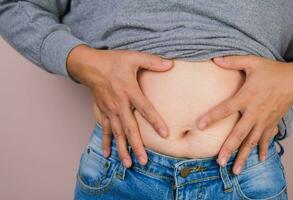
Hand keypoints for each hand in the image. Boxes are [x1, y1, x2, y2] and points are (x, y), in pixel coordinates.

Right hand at [67, 44, 173, 167]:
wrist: (89, 65)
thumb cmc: (112, 61)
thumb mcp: (133, 57)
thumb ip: (153, 61)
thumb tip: (171, 64)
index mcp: (129, 90)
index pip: (145, 109)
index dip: (155, 121)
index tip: (165, 134)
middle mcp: (119, 104)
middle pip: (129, 128)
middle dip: (136, 146)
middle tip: (144, 161)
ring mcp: (109, 110)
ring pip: (117, 133)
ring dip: (122, 149)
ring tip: (128, 164)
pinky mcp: (102, 112)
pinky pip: (104, 130)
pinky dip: (106, 142)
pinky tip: (108, 155)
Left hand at [197, 55, 292, 174]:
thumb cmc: (271, 71)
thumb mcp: (252, 62)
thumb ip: (232, 61)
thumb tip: (213, 58)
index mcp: (247, 96)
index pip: (226, 108)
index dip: (212, 117)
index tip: (199, 126)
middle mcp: (255, 111)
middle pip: (240, 133)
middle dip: (229, 148)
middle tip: (219, 162)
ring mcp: (265, 120)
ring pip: (253, 141)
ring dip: (244, 156)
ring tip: (235, 170)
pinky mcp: (273, 123)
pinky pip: (267, 139)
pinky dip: (263, 150)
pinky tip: (259, 160)